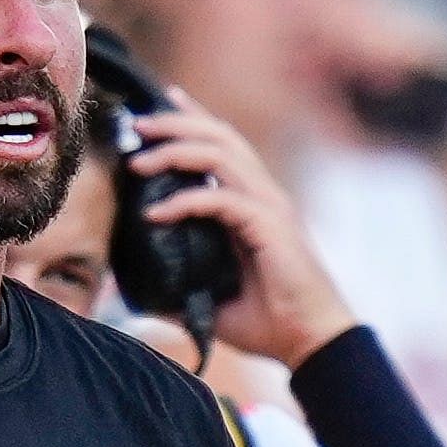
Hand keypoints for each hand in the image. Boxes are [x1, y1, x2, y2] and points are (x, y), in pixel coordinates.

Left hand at [122, 97, 356, 367]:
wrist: (309, 343)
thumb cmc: (269, 320)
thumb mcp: (211, 299)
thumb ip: (179, 286)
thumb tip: (138, 292)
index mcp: (254, 202)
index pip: (224, 145)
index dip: (193, 119)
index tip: (159, 103)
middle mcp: (264, 195)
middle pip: (220, 136)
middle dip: (176, 124)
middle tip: (137, 125)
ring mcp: (270, 207)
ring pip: (221, 155)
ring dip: (175, 151)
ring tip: (137, 161)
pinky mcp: (270, 227)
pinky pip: (221, 200)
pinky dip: (185, 202)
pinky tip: (155, 214)